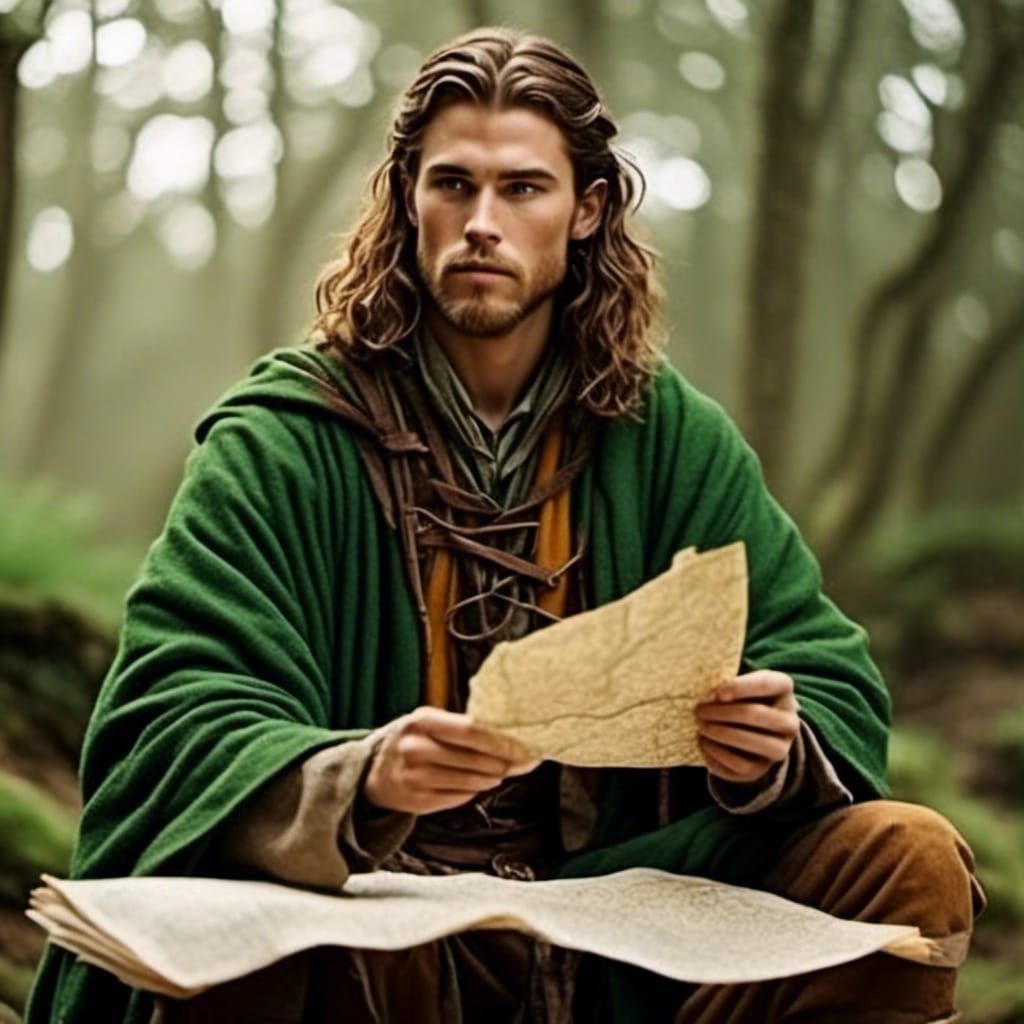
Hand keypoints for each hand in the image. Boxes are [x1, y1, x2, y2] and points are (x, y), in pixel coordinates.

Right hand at [362, 706, 540, 814]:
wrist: (373, 771)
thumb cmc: (413, 740)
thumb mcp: (428, 722)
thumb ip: (462, 727)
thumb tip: (509, 738)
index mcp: (421, 720)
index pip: (470, 731)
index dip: (501, 741)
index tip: (523, 747)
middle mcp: (415, 748)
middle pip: (473, 758)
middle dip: (503, 763)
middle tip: (522, 763)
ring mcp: (414, 777)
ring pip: (469, 781)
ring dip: (492, 779)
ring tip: (501, 773)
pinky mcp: (416, 801)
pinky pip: (458, 798)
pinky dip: (473, 791)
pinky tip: (478, 784)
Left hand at [695, 670, 799, 783]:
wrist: (752, 729)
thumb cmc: (741, 697)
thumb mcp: (739, 684)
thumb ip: (727, 685)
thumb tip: (710, 696)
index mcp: (784, 689)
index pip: (767, 684)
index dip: (740, 687)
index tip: (717, 693)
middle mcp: (790, 720)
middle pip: (758, 715)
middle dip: (723, 713)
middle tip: (699, 711)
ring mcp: (780, 747)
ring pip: (754, 742)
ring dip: (722, 734)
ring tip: (701, 727)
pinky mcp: (763, 768)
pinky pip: (742, 765)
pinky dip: (719, 754)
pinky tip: (704, 743)